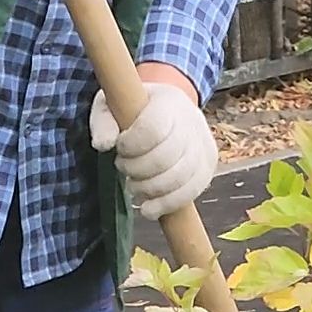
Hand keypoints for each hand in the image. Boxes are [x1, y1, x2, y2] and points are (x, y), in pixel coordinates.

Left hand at [89, 80, 217, 219]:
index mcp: (167, 101)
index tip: (119, 147)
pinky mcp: (208, 166)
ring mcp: (203, 144)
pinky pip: (192, 192)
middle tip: (122, 166)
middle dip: (137, 170)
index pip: (153, 128)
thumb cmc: (135, 109)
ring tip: (133, 186)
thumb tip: (102, 145)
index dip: (131, 145)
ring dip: (150, 189)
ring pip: (180, 178)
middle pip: (166, 157)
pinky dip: (167, 205)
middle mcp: (191, 121)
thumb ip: (103, 122)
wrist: (169, 110)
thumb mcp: (112, 105)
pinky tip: (148, 209)